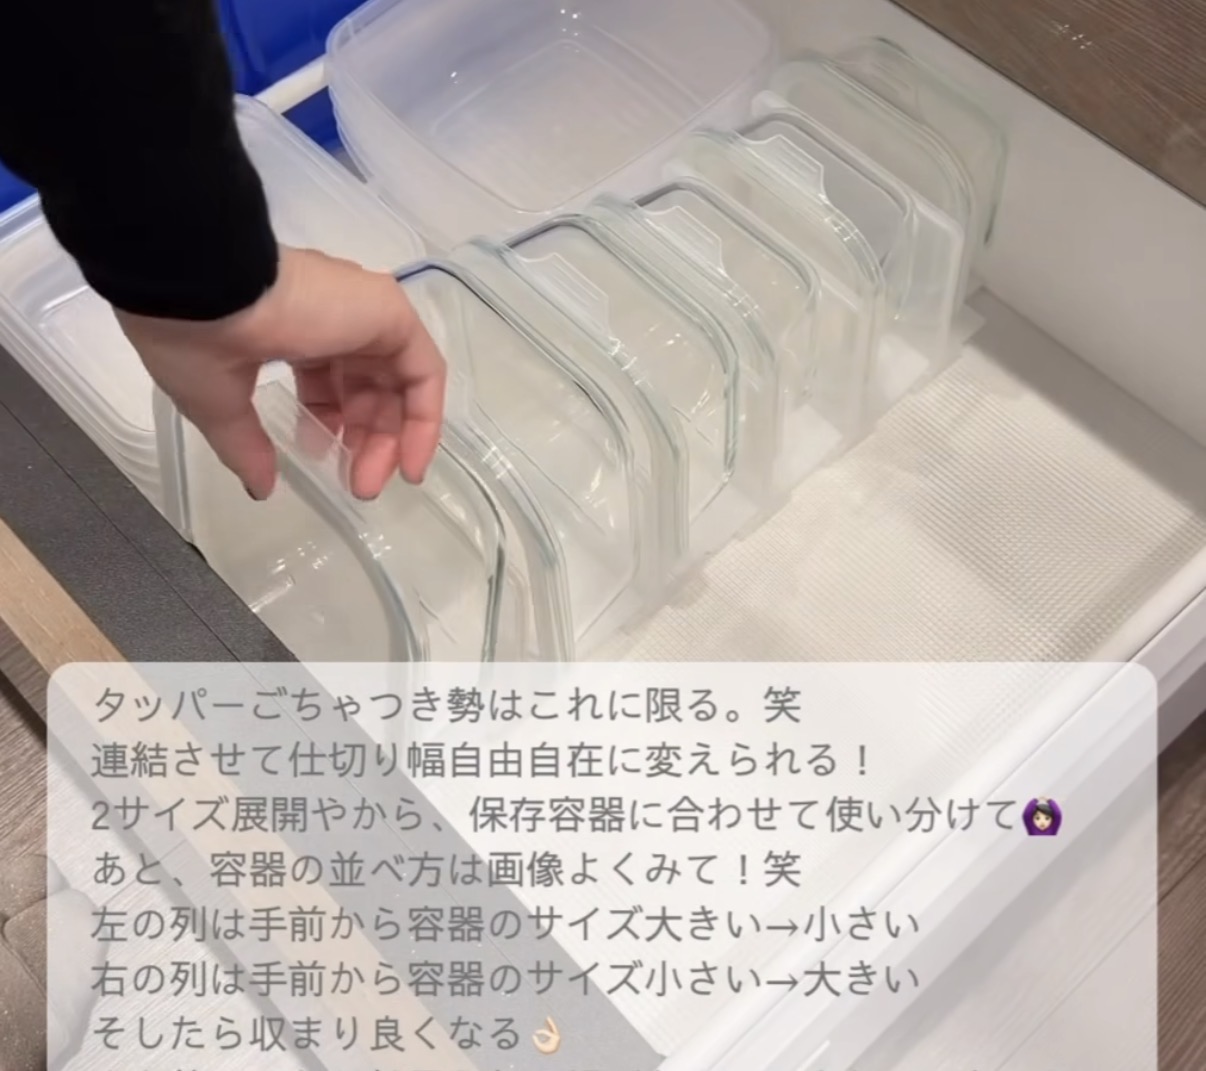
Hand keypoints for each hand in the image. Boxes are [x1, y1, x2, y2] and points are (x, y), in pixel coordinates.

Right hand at [116, 246, 446, 499]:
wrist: (202, 284)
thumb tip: (260, 487)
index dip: (330, 425)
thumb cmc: (196, 335)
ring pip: (397, 382)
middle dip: (363, 441)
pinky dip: (424, 419)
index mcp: (292, 328)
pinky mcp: (389, 313)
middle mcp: (335, 316)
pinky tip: (409, 462)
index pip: (327, 381)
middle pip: (367, 387)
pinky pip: (424, 372)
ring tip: (368, 482)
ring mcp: (365, 312)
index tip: (325, 465)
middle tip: (356, 486)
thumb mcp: (217, 402)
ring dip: (391, 438)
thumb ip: (246, 446)